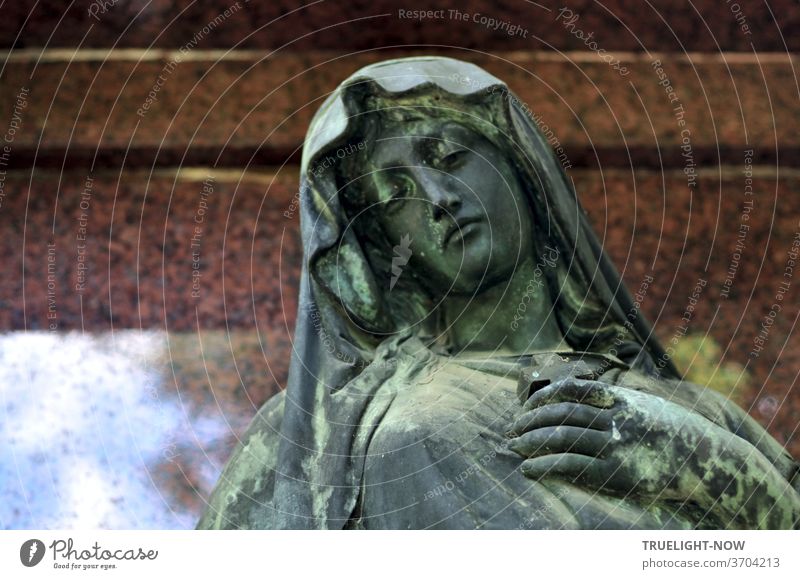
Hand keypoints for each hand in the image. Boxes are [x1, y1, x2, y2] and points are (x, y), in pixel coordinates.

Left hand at [506, 377, 799, 527]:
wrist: (710, 460)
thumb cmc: (676, 433)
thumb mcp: (648, 405)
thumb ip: (617, 401)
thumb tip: (587, 398)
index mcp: (621, 398)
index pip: (572, 389)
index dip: (544, 396)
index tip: (527, 404)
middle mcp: (615, 418)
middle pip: (560, 414)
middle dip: (530, 421)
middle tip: (511, 429)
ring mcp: (615, 445)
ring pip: (561, 438)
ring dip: (531, 442)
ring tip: (513, 447)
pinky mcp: (616, 473)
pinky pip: (571, 466)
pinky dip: (544, 465)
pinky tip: (528, 468)